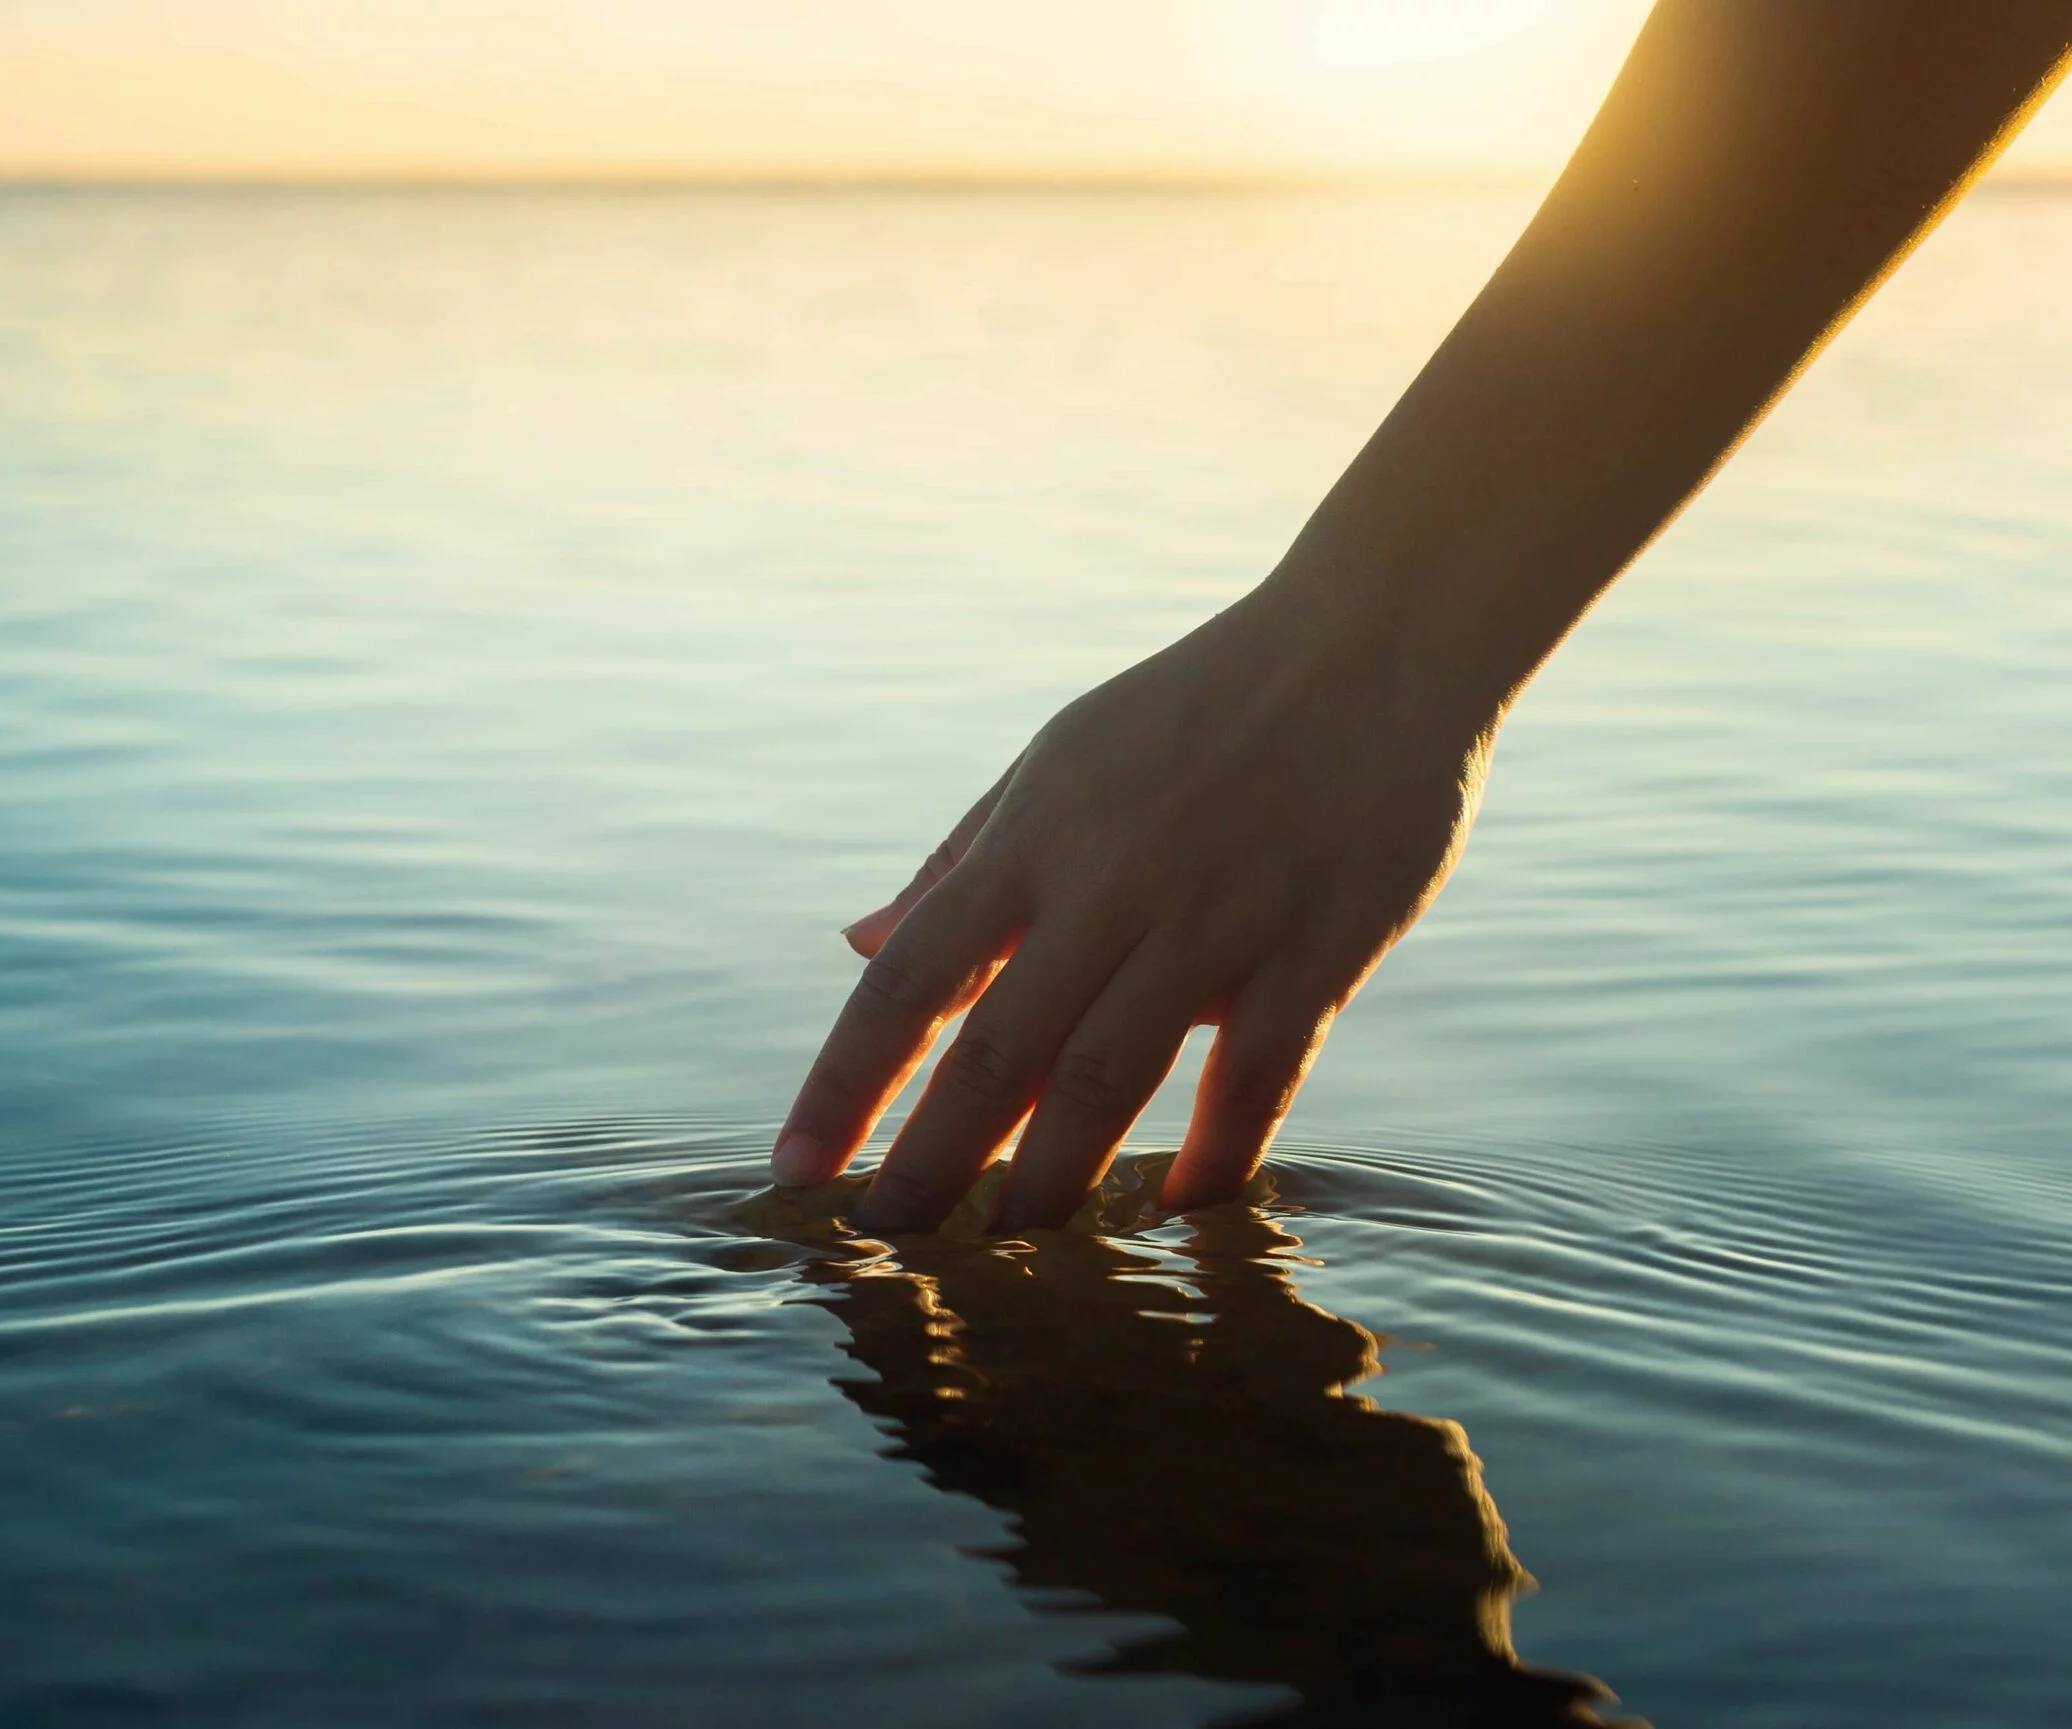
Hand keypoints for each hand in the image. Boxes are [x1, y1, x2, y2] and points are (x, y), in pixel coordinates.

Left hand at [769, 569, 1502, 1233]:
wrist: (1373, 642)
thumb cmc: (1195, 709)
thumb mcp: (1057, 760)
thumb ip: (959, 862)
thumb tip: (856, 942)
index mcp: (1032, 838)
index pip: (908, 979)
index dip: (842, 1082)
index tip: (789, 1169)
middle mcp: (1108, 885)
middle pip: (997, 1052)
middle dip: (928, 1164)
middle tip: (882, 1248)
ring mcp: (1215, 920)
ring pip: (1110, 1079)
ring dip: (1050, 1182)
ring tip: (1010, 1257)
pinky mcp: (1319, 949)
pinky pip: (1258, 1076)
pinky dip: (1214, 1154)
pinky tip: (1172, 1215)